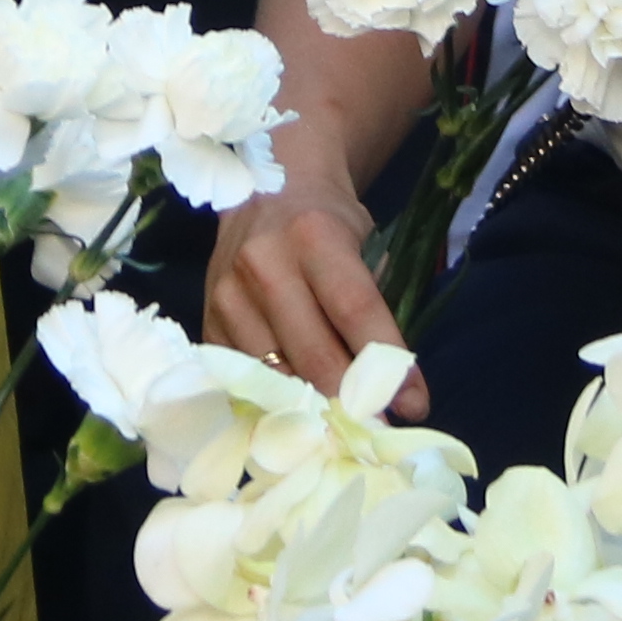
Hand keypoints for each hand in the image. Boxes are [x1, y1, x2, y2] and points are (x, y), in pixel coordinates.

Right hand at [203, 179, 416, 408]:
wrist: (263, 193)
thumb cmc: (326, 223)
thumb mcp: (362, 243)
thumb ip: (372, 305)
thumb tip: (393, 387)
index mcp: (313, 236)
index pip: (355, 311)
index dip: (387, 365)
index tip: (413, 404)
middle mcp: (263, 264)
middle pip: (315, 355)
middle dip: (352, 401)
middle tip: (380, 427)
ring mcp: (228, 296)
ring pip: (278, 376)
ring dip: (315, 408)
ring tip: (345, 423)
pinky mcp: (208, 321)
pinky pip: (247, 378)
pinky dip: (279, 399)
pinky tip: (303, 409)